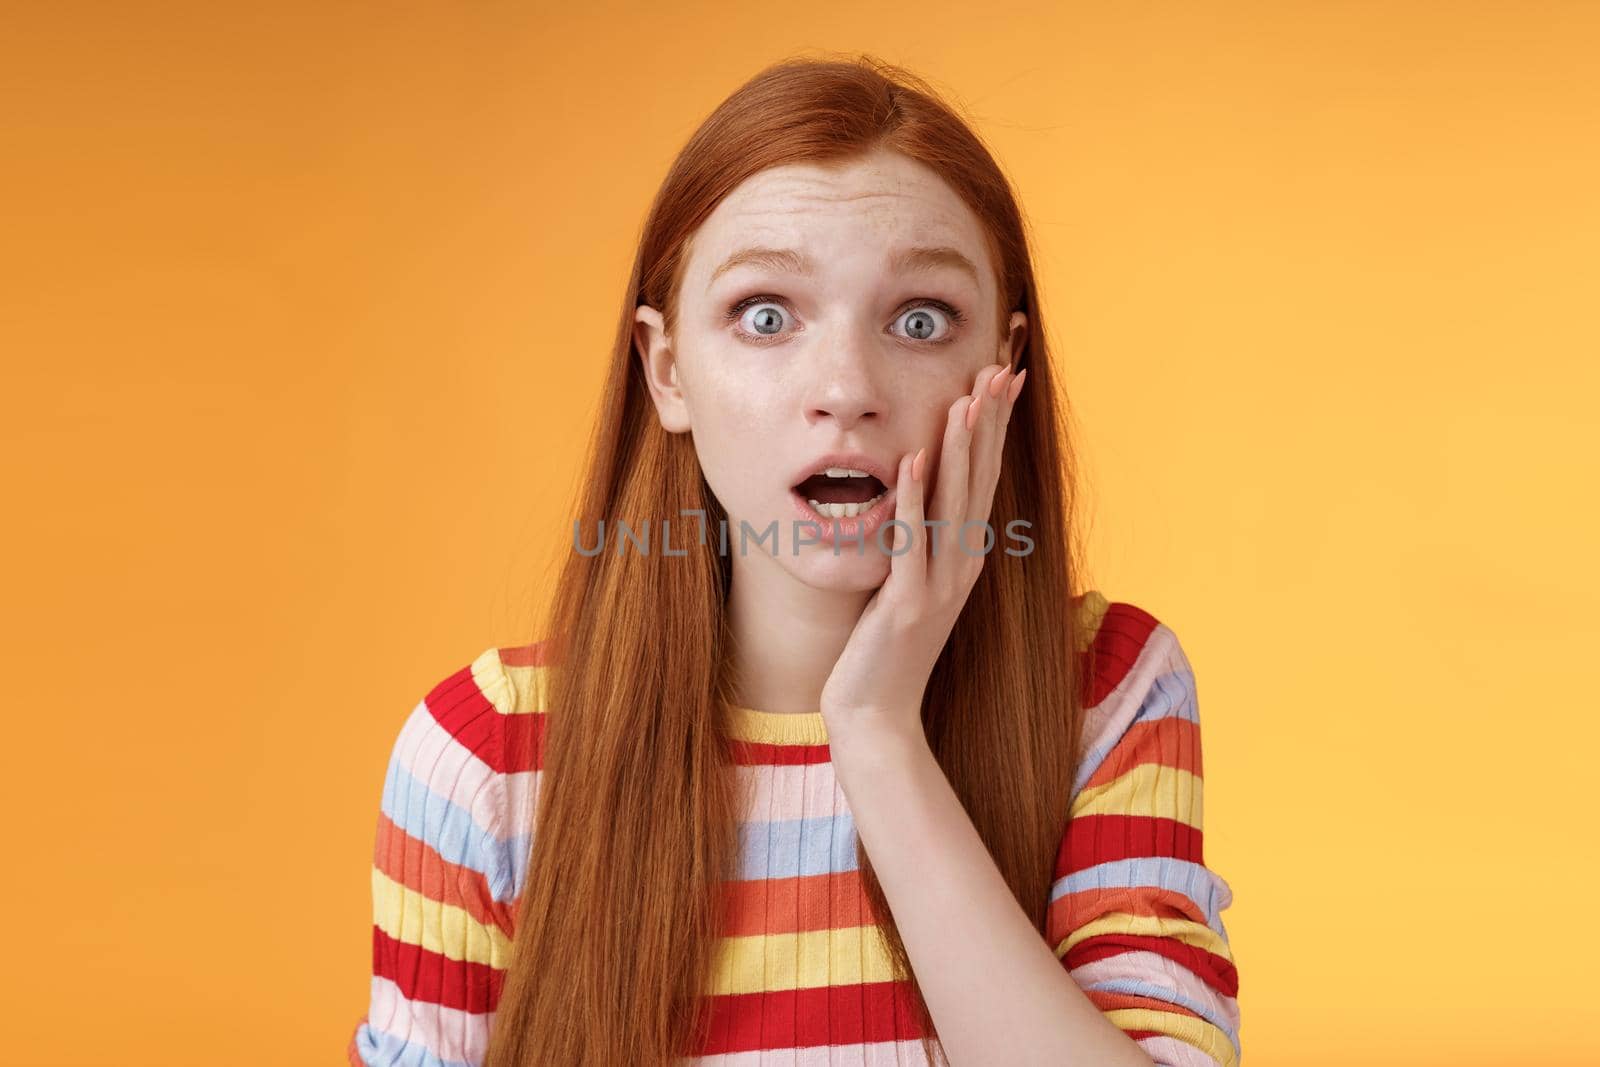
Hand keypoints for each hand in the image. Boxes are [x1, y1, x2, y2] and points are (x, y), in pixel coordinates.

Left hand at [819, 359, 1028, 745]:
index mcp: (964, 559)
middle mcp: (961, 567)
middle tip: (999, 369)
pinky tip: (915, 458)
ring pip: (955, 504)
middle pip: (980, 482)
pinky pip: (912, 540)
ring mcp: (938, 585)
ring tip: (967, 398)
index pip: (984, 480)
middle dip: (989, 424)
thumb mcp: (912, 585)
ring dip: (961, 449)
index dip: (995, 430)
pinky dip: (914, 498)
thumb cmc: (887, 650)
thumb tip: (921, 493)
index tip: (1003, 380)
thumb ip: (921, 541)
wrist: (876, 715)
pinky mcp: (905, 603)